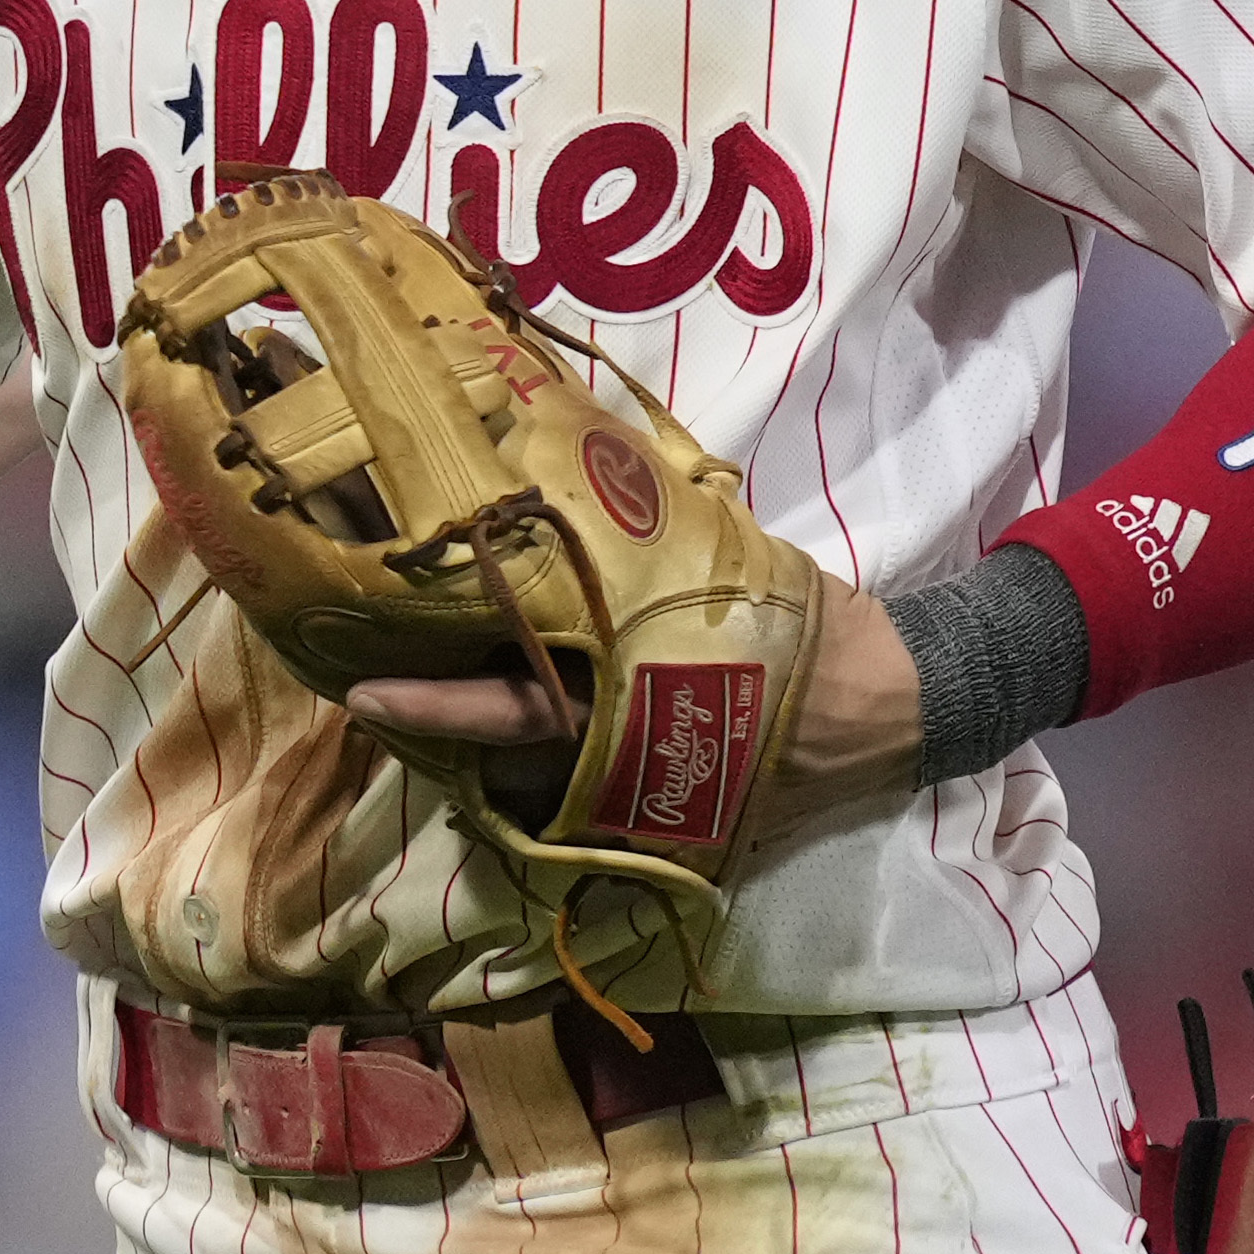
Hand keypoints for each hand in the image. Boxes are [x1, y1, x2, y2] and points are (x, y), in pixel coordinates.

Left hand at [340, 552, 933, 844]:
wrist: (893, 700)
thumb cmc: (803, 621)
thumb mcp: (718, 557)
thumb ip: (641, 529)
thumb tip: (571, 441)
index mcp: (634, 697)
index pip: (512, 708)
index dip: (432, 705)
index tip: (360, 696)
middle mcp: (624, 759)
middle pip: (503, 751)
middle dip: (439, 714)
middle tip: (368, 674)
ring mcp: (644, 797)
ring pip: (533, 779)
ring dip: (481, 739)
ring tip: (419, 685)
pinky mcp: (668, 812)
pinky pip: (581, 789)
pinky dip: (541, 759)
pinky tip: (515, 713)